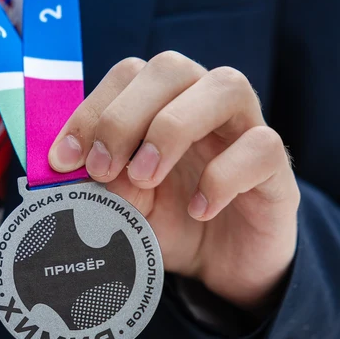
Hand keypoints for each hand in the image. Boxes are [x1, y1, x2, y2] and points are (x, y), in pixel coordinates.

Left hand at [48, 52, 299, 313]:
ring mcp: (245, 131)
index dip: (92, 110)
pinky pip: (262, 147)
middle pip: (172, 68)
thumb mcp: (124, 209)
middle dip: (125, 115)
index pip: (128, 75)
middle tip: (103, 168)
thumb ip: (103, 186)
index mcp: (161, 106)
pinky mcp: (276, 168)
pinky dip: (223, 176)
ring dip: (173, 128)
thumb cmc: (170, 226)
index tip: (63, 160)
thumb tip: (74, 170)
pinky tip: (199, 209)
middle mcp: (204, 106)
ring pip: (226, 87)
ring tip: (145, 179)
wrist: (222, 270)